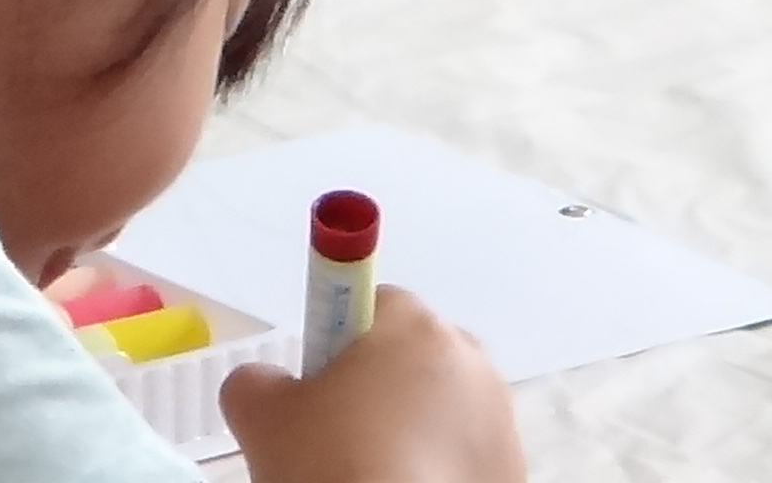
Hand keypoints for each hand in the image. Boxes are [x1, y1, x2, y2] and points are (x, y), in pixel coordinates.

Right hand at [225, 290, 522, 482]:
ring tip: (371, 476)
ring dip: (411, 433)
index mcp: (414, 326)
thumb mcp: (261, 415)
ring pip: (440, 411)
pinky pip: (464, 456)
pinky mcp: (514, 472)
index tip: (319, 391)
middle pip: (410, 358)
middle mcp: (471, 361)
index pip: (371, 305)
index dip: (337, 344)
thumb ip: (257, 381)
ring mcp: (501, 421)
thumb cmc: (333, 465)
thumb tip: (269, 387)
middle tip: (336, 440)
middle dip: (378, 389)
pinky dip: (437, 471)